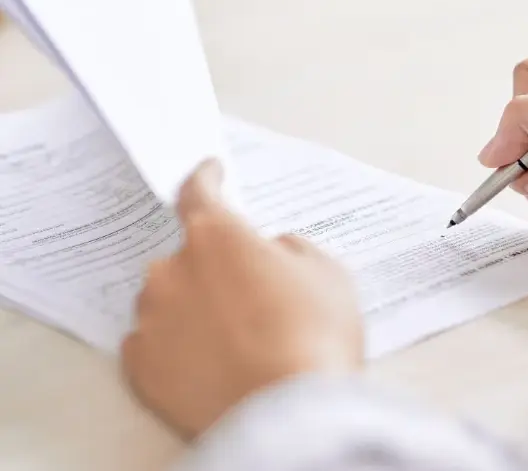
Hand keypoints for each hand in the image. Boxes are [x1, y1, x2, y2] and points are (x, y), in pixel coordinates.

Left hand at [122, 161, 362, 438]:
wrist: (290, 416)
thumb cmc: (315, 338)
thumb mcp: (328, 274)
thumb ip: (292, 250)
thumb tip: (271, 251)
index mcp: (218, 236)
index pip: (199, 192)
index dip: (206, 178)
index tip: (208, 171)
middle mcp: (173, 270)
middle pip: (188, 256)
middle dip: (215, 269)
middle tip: (254, 299)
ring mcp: (151, 319)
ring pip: (169, 300)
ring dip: (196, 308)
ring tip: (240, 342)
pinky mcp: (140, 367)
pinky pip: (154, 343)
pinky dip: (176, 347)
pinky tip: (212, 364)